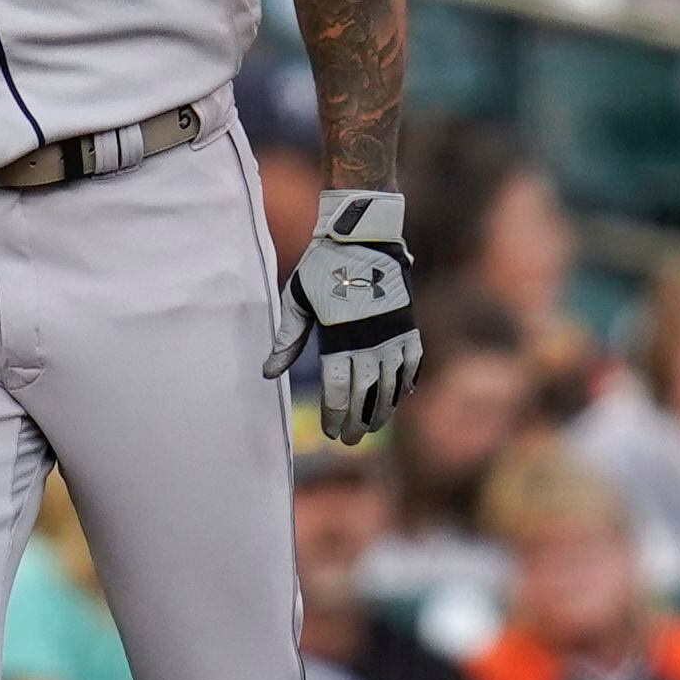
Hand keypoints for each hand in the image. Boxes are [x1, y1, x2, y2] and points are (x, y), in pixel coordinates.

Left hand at [273, 190, 421, 446]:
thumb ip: (287, 340)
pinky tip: (398, 400)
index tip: (331, 432)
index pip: (338, 390)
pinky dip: (405, 386)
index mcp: (339, 339)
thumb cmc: (322, 268)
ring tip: (372, 428)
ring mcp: (393, 337)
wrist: (364, 239)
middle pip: (364, 396)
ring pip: (391, 387)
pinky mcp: (409, 328)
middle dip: (356, 422)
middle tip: (348, 440)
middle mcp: (370, 343)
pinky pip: (411, 367)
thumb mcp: (297, 301)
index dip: (334, 415)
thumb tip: (268, 374)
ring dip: (382, 411)